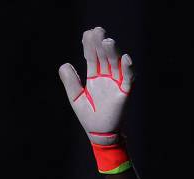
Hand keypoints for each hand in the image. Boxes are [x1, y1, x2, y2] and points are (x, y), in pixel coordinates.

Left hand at [59, 27, 133, 144]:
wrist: (99, 133)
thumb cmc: (88, 116)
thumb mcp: (75, 97)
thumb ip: (70, 82)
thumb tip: (64, 64)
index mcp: (95, 77)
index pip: (93, 57)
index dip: (90, 46)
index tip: (87, 33)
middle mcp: (107, 77)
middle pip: (104, 57)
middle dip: (100, 44)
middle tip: (97, 30)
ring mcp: (117, 84)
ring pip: (116, 64)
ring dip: (113, 52)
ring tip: (107, 41)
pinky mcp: (124, 93)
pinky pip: (128, 79)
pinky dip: (128, 69)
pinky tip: (125, 58)